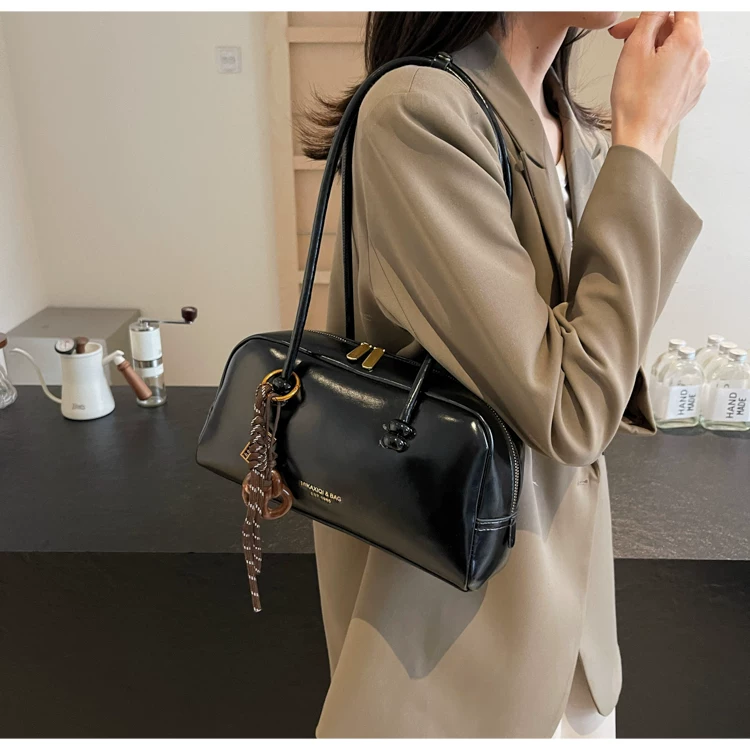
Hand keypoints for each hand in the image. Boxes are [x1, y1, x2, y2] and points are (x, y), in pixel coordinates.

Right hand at [608, 12, 709, 163]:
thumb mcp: (635, 48)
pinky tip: (644, 78)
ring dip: (655, 48)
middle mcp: (700, 56)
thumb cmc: (635, 101)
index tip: (642, 18)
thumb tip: (657, 8)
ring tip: (633, 62)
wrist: (639, 136)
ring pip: (677, 48)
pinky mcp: (691, 90)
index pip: (681, 7)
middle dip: (651, 29)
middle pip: (677, 27)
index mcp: (689, 40)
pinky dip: (662, 67)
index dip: (657, 10)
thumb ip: (649, 17)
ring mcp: (698, 75)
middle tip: (624, 38)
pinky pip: (678, 68)